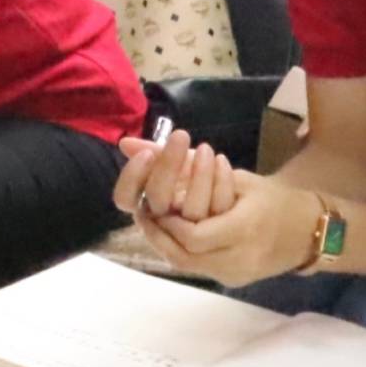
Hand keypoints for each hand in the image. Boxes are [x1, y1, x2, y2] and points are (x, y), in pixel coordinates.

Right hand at [112, 129, 235, 220]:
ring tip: (206, 147)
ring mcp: (192, 231)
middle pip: (157, 199)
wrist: (240, 209)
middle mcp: (164, 223)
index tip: (147, 153)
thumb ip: (153, 155)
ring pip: (191, 209)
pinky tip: (222, 159)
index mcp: (146, 208)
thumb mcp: (177, 167)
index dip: (132, 177)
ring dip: (199, 172)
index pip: (124, 199)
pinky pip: (219, 208)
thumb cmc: (201, 185)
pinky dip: (221, 180)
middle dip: (168, 164)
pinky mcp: (221, 232)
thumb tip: (125, 143)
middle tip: (181, 135)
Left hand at [147, 169, 323, 288]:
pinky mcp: (233, 281)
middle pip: (182, 255)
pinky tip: (172, 232)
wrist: (312, 231)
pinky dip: (179, 249)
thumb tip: (127, 143)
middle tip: (146, 209)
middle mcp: (240, 258)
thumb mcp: (234, 173)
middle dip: (158, 232)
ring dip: (164, 241)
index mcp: (247, 227)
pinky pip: (197, 267)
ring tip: (154, 218)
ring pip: (185, 265)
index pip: (192, 234)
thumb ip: (180, 162)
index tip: (153, 199)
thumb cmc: (273, 197)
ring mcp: (236, 274)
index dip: (167, 220)